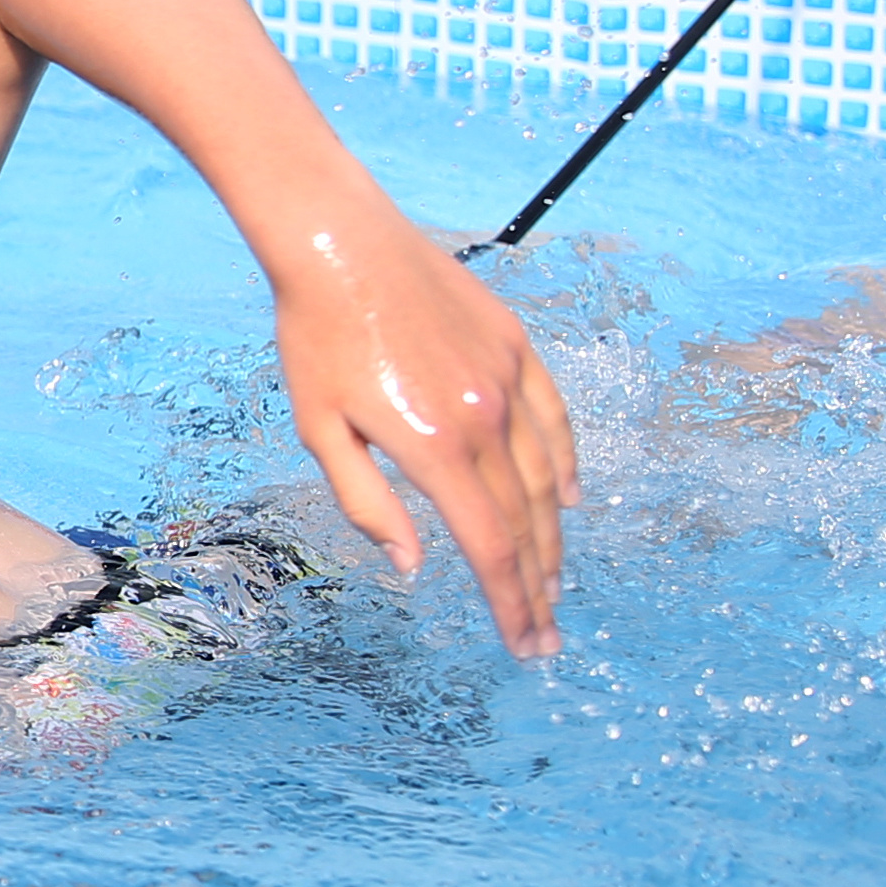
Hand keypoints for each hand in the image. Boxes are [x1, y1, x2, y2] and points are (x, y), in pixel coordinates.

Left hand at [268, 216, 578, 656]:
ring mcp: (506, 379)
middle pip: (526, 522)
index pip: (490, 548)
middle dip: (538, 586)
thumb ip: (368, 503)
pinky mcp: (514, 345)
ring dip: (554, 537)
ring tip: (554, 582)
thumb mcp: (321, 430)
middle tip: (546, 634)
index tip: (527, 644)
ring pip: (546, 477)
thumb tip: (415, 566)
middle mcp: (485, 418)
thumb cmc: (316, 338)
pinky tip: (568, 498)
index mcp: (435, 448)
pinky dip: (566, 464)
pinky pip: (554, 418)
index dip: (511, 604)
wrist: (340, 242)